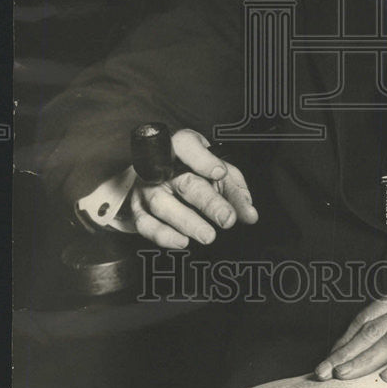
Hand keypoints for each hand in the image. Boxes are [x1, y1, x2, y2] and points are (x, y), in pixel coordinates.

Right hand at [128, 128, 257, 247]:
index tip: (220, 173)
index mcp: (182, 147)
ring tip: (209, 235)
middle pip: (184, 182)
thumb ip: (235, 191)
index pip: (188, 146)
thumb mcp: (217, 173)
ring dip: (188, 222)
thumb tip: (250, 215)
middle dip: (208, 202)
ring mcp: (146, 188)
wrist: (154, 176)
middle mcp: (161, 166)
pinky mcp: (136, 209)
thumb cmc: (192, 171)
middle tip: (227, 219)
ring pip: (164, 205)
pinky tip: (183, 241)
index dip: (203, 159)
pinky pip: (146, 224)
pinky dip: (164, 235)